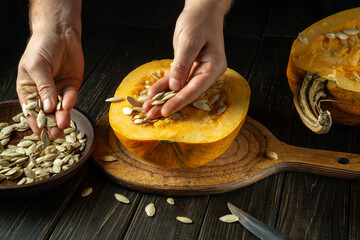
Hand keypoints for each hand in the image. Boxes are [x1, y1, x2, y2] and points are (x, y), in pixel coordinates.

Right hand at [16, 30, 83, 137]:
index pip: (31, 110)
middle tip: (56, 133)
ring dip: (62, 117)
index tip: (41, 133)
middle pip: (47, 113)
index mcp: (29, 90)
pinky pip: (71, 97)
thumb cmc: (41, 47)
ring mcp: (58, 91)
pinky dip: (70, 102)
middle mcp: (43, 93)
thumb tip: (47, 108)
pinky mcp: (71, 87)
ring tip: (64, 124)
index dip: (36, 122)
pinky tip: (69, 104)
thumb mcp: (37, 66)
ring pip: (60, 108)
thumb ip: (44, 87)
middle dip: (51, 124)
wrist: (60, 34)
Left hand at [143, 0, 229, 118]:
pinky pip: (174, 80)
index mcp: (213, 67)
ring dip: (163, 98)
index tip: (165, 110)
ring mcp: (197, 71)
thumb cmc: (200, 21)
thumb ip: (182, 65)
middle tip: (151, 115)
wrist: (201, 10)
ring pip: (178, 89)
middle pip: (186, 93)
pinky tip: (151, 94)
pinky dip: (162, 86)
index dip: (179, 101)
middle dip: (168, 104)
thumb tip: (175, 87)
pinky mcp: (187, 67)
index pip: (195, 88)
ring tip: (148, 109)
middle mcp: (206, 72)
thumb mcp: (190, 41)